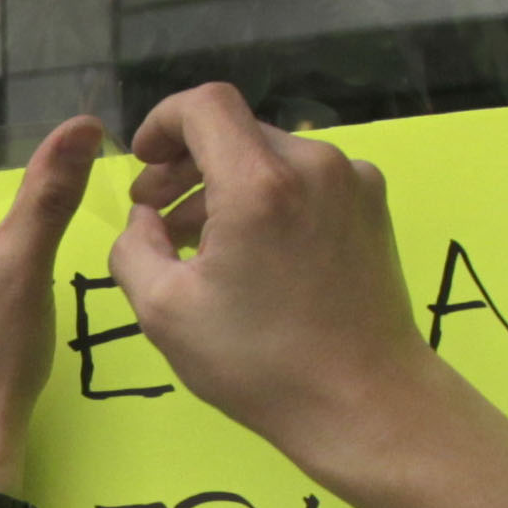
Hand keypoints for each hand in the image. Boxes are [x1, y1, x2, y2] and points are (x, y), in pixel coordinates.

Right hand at [107, 82, 453, 468]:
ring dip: (225, 187)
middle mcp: (314, 165)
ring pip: (270, 159)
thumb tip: (144, 218)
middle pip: (237, 132)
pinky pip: (305, 183)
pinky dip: (267, 202)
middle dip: (187, 165)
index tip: (143, 162)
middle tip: (154, 213)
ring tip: (197, 244)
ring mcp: (352, 183)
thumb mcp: (164, 312)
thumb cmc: (260, 364)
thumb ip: (134, 247)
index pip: (205, 105)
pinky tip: (251, 255)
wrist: (364, 401)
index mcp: (260, 184)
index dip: (163, 122)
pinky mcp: (372, 207)